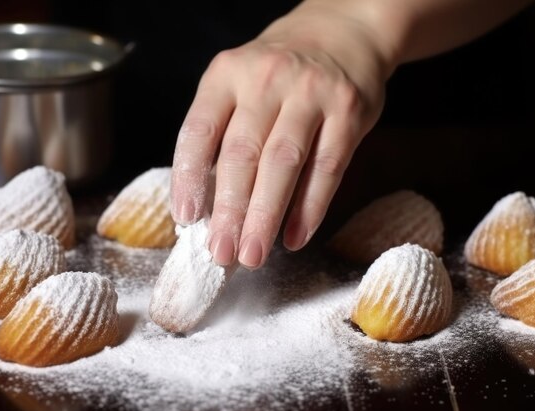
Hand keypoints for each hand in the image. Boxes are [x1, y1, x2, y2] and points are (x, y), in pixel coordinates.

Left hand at [171, 2, 389, 268]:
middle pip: (242, 154)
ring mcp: (311, 94)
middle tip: (220, 253)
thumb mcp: (239, 82)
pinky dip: (309, 208)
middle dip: (229, 210)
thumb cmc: (279, 72)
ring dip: (265, 215)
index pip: (199, 130)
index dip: (189, 177)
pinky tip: (294, 238)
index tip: (186, 218)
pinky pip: (328, 167)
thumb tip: (206, 203)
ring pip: (283, 163)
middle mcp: (266, 79)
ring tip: (251, 254)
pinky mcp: (348, 111)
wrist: (342, 31)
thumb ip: (223, 131)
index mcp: (227, 74)